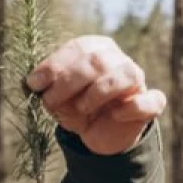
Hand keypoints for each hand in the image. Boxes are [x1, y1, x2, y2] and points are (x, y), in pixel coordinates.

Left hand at [27, 35, 166, 155]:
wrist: (99, 134)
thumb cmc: (78, 107)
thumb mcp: (58, 99)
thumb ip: (48, 89)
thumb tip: (33, 83)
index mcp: (96, 49)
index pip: (78, 48)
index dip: (55, 65)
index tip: (34, 84)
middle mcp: (118, 59)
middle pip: (97, 61)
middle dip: (68, 82)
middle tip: (50, 101)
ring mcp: (137, 80)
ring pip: (125, 75)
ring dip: (97, 93)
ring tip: (81, 109)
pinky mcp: (150, 104)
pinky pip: (148, 101)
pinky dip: (131, 108)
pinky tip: (115, 115)